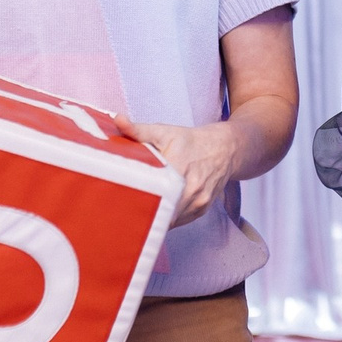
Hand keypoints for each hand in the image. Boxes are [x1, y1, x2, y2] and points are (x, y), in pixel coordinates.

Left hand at [115, 117, 238, 227]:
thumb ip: (138, 130)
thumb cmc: (190, 141)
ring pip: (169, 220)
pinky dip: (168, 217)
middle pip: (160, 211)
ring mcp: (198, 201)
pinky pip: (179, 221)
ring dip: (155, 217)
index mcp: (178, 168)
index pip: (152, 194)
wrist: (224, 149)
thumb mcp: (164, 132)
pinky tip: (159, 208)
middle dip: (141, 212)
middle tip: (123, 210)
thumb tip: (117, 120)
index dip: (134, 201)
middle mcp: (191, 188)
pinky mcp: (201, 209)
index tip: (120, 202)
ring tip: (138, 210)